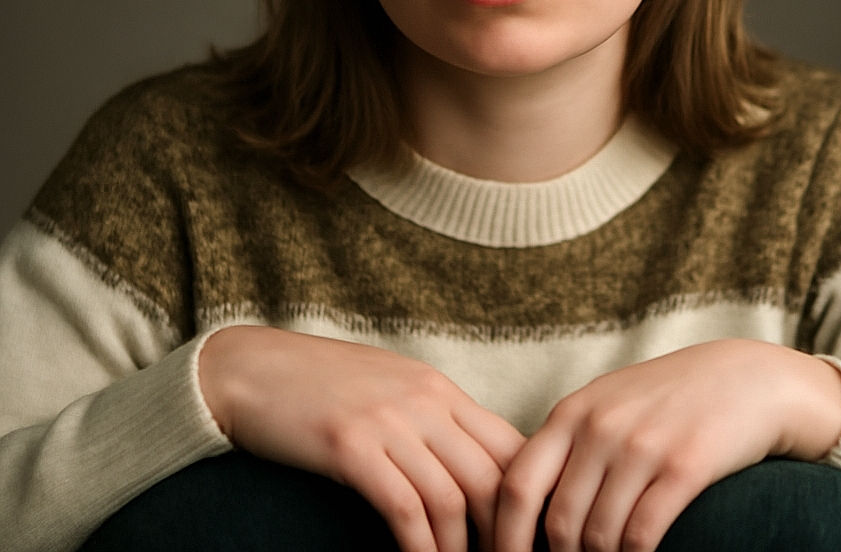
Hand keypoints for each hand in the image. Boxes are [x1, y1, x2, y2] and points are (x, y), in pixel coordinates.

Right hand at [198, 325, 524, 551]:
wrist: (254, 367)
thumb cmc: (323, 384)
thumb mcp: (392, 388)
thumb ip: (433, 418)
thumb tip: (471, 462)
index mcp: (440, 389)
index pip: (510, 444)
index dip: (527, 496)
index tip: (524, 536)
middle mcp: (425, 401)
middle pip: (492, 477)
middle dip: (504, 535)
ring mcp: (389, 421)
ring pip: (452, 499)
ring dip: (460, 551)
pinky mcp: (350, 446)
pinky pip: (403, 508)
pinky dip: (419, 548)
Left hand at [494, 339, 840, 551]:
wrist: (744, 378)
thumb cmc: (667, 398)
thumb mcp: (607, 403)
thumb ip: (568, 443)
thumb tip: (524, 504)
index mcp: (571, 412)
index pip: (517, 485)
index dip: (506, 537)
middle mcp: (600, 426)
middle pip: (558, 523)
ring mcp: (641, 445)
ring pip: (599, 537)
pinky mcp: (685, 466)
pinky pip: (643, 535)